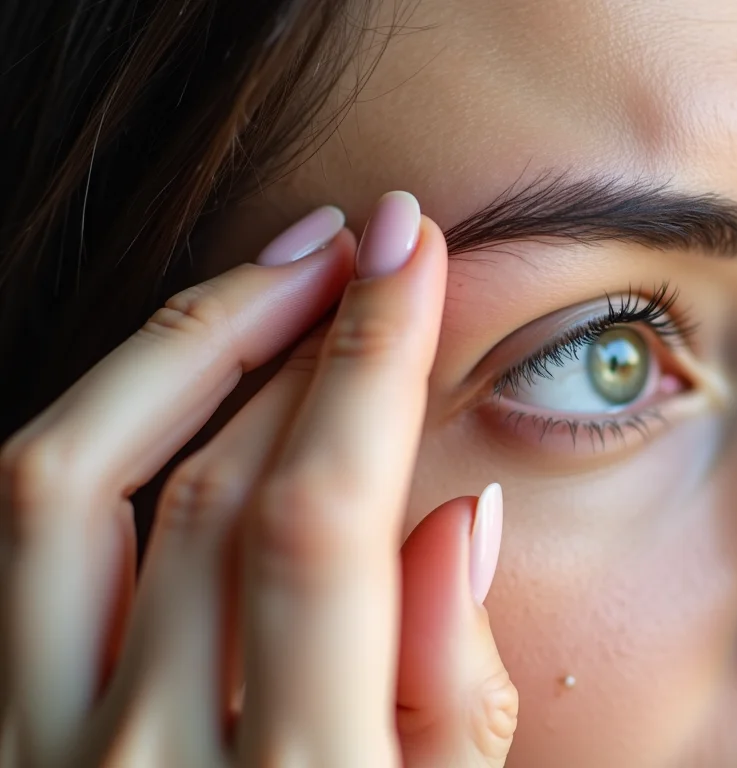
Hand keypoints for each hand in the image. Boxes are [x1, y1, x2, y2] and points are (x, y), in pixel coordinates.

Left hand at [0, 193, 516, 766]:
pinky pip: (8, 541)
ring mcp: (27, 752)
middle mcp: (130, 765)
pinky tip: (168, 382)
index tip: (411, 252)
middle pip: (202, 481)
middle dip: (295, 332)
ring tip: (264, 272)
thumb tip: (453, 517)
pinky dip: (87, 429)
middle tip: (358, 247)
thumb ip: (454, 699)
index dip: (369, 360)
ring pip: (58, 481)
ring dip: (172, 346)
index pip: (318, 520)